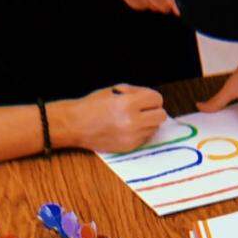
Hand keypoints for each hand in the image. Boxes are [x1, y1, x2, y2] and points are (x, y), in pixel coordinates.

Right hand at [52, 84, 166, 153]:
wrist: (76, 125)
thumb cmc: (94, 104)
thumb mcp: (114, 90)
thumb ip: (136, 92)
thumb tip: (153, 99)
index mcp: (128, 104)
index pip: (157, 100)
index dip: (151, 98)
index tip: (144, 99)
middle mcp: (133, 122)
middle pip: (161, 116)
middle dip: (154, 111)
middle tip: (143, 109)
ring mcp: (132, 137)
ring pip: (154, 128)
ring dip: (147, 122)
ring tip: (131, 119)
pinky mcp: (129, 147)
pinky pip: (145, 138)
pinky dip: (141, 133)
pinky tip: (127, 128)